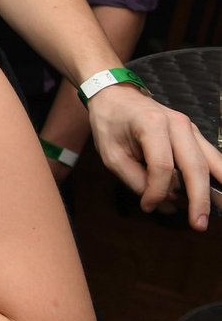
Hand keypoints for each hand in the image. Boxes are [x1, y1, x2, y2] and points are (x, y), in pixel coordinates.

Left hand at [88, 83, 221, 229]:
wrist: (116, 95)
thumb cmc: (110, 124)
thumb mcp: (111, 154)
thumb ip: (135, 179)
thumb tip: (164, 203)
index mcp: (152, 125)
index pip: (162, 166)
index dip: (157, 191)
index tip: (147, 206)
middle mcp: (178, 124)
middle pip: (195, 166)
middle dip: (199, 198)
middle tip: (199, 225)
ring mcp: (191, 128)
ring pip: (212, 161)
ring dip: (217, 189)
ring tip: (217, 212)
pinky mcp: (196, 135)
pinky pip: (212, 158)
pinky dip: (218, 176)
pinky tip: (221, 193)